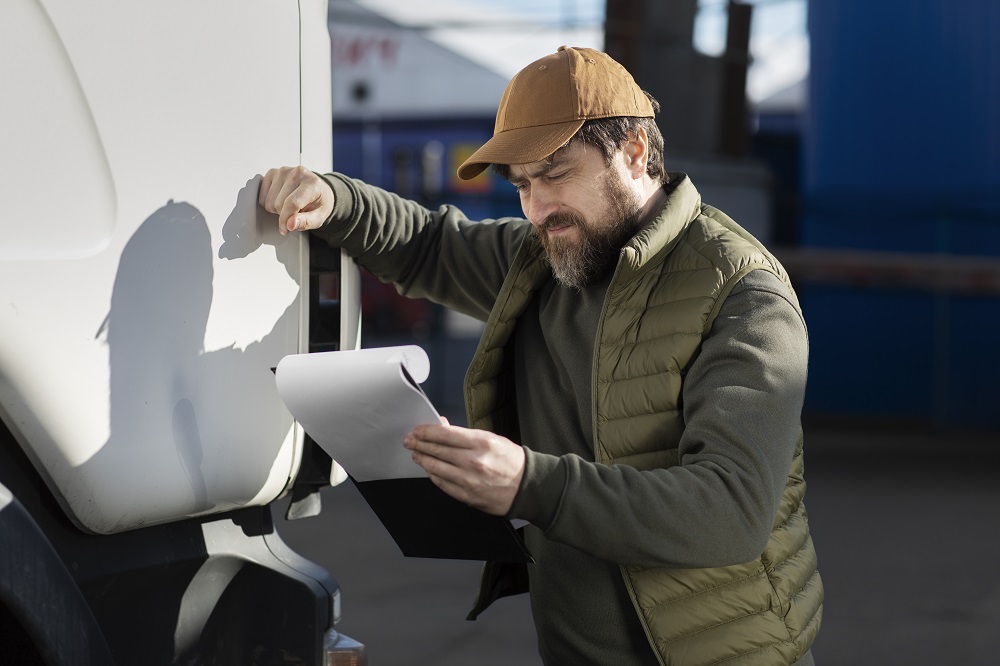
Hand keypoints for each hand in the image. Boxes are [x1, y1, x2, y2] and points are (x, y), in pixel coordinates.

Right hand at [257, 166, 333, 234]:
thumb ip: (306, 222)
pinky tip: (280, 199)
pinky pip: (262, 195)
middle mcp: (297, 173)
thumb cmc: (318, 202)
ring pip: (268, 200)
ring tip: (288, 205)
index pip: (292, 203)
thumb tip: (290, 224)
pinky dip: (269, 201)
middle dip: (284, 214)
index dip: (285, 220)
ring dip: (276, 208)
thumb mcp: (319, 217)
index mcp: (312, 184)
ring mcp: (284, 171)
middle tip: (294, 212)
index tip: (285, 229)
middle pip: (278, 204)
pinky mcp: (273, 172)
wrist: (318, 189)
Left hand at [403, 423, 524, 515]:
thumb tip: (442, 427)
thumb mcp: (491, 439)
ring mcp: (469, 480)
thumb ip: (465, 435)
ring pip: (436, 468)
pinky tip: (429, 470)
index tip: (417, 430)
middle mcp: (473, 461)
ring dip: (423, 460)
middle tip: (409, 441)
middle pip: (437, 451)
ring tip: (416, 454)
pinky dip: (433, 476)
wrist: (527, 487)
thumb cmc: (511, 461)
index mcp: (481, 443)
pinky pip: (443, 484)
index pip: (445, 434)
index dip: (427, 432)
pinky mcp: (467, 496)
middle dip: (419, 444)